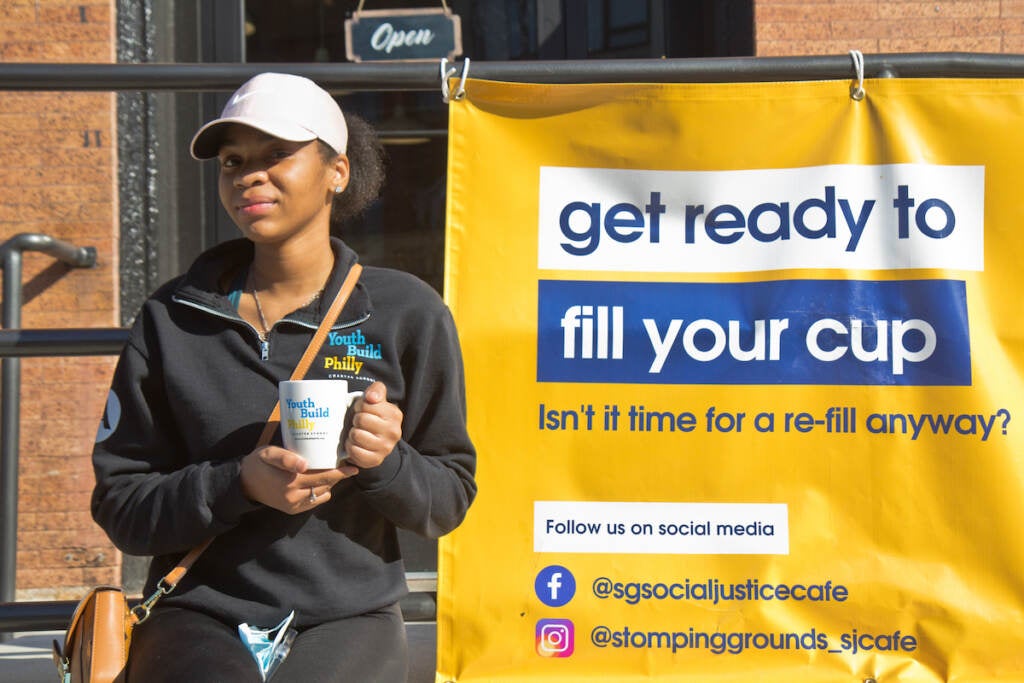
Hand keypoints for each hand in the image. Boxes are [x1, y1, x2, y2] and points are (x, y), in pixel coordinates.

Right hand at [240, 445, 357, 513]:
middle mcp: (294, 497)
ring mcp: (293, 506)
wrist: (244, 483)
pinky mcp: (292, 510)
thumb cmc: (259, 463)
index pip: (323, 477)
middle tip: (341, 464)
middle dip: (336, 476)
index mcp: (291, 482)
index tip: (354, 468)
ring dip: (328, 483)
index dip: (341, 473)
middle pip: (325, 485)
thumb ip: (286, 458)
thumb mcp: (269, 454)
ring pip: (321, 494)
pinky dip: (320, 492)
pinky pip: (314, 502)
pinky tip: (318, 481)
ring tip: (328, 470)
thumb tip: (305, 464)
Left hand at [344, 381, 402, 468]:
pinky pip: (355, 451)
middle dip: (356, 420)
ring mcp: (386, 448)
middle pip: (361, 420)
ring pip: (357, 435)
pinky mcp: (376, 460)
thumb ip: (376, 390)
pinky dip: (351, 447)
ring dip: (352, 434)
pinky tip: (355, 444)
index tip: (363, 410)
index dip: (360, 407)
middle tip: (359, 423)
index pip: (366, 405)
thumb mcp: (375, 398)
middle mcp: (394, 432)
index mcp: (395, 415)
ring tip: (357, 433)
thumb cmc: (373, 415)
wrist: (376, 438)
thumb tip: (371, 398)